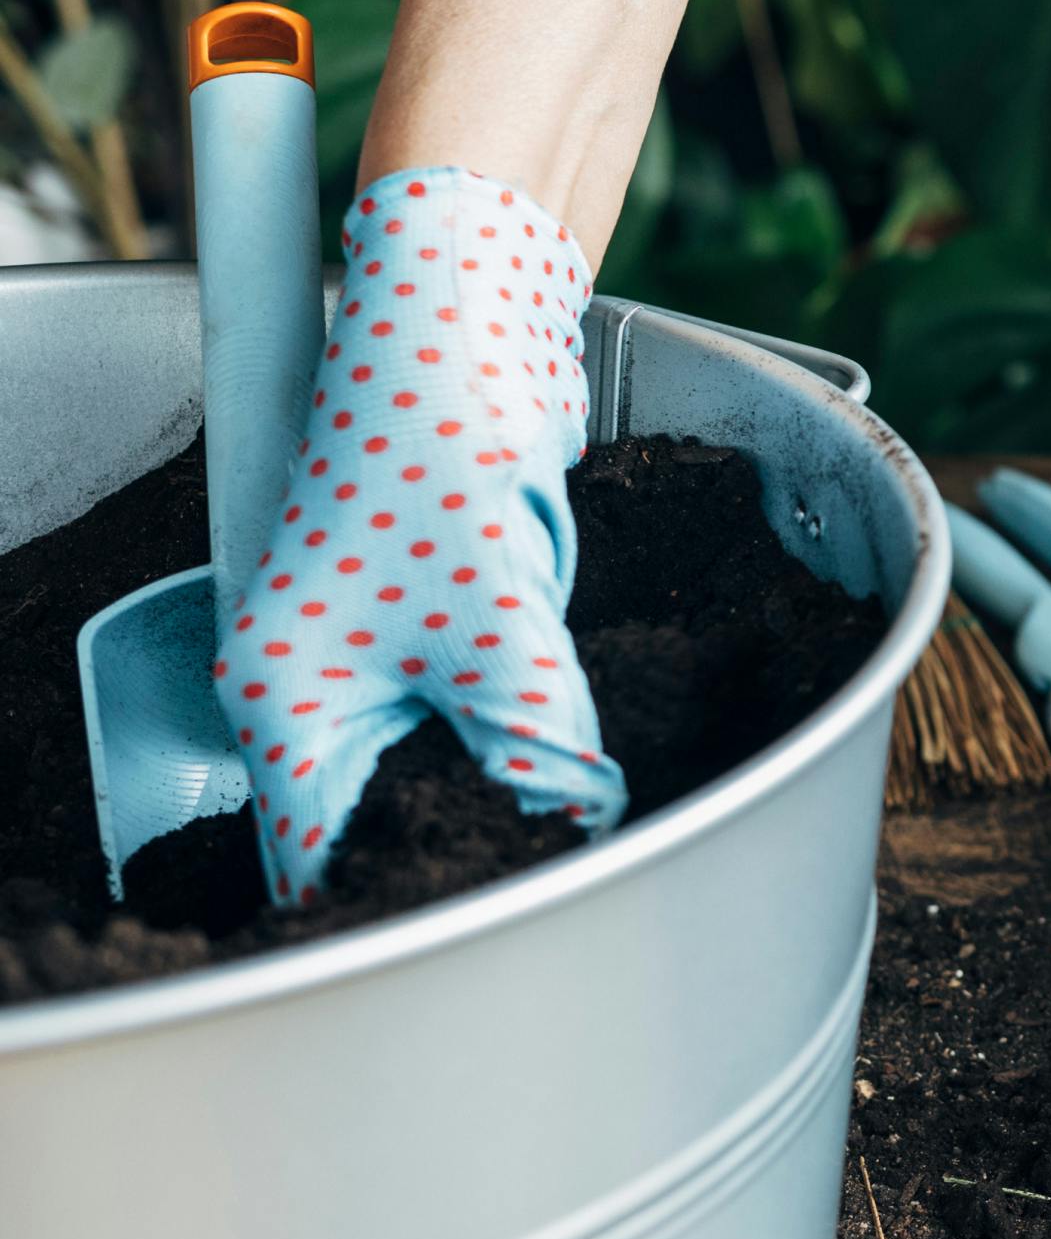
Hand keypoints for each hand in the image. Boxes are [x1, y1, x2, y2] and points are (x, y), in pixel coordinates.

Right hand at [213, 169, 623, 901]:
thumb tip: (579, 824)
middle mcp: (307, 683)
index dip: (416, 895)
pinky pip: (487, 686)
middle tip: (562, 849)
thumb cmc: (438, 451)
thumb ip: (538, 746)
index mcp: (283, 704)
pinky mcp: (432, 604)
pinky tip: (566, 685)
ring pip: (453, 750)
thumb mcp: (499, 630)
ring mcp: (370, 642)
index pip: (327, 861)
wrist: (468, 322)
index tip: (504, 916)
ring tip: (567, 742)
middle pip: (394, 810)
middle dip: (481, 823)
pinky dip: (531, 690)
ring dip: (517, 746)